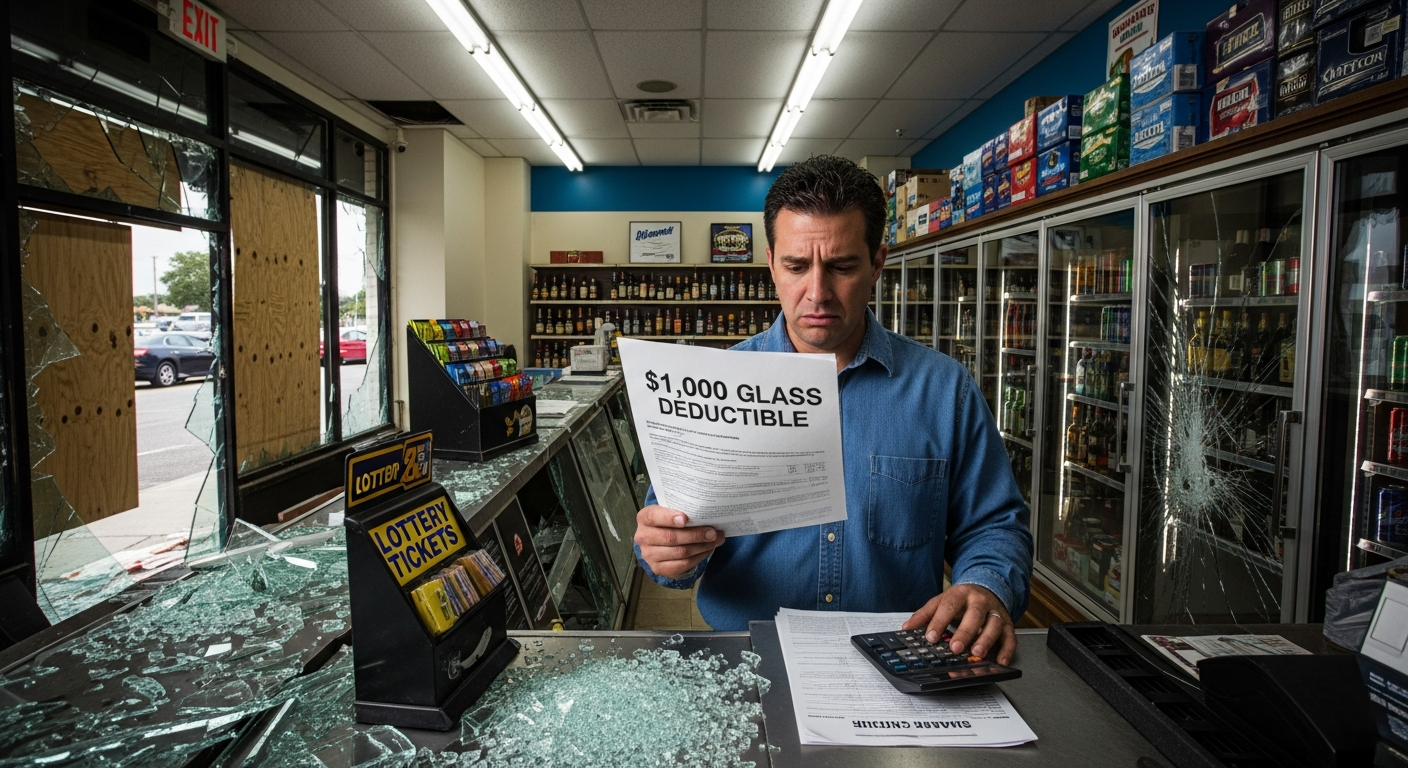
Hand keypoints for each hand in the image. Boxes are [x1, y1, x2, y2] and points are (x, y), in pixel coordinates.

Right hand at [633, 505, 724, 579]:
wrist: (658, 542)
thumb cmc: (668, 522)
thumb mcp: (671, 512)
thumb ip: (683, 511)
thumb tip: (710, 516)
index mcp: (645, 518)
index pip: (654, 517)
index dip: (669, 518)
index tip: (685, 519)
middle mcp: (643, 537)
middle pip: (671, 537)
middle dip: (695, 534)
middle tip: (712, 532)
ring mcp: (649, 555)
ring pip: (680, 552)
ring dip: (701, 547)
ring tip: (715, 541)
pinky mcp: (658, 569)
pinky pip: (683, 564)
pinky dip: (699, 557)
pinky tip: (707, 550)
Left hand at [902, 584, 1016, 664]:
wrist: (987, 588)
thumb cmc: (961, 600)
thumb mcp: (941, 601)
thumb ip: (925, 614)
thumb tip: (906, 627)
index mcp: (961, 593)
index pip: (949, 606)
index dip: (939, 621)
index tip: (931, 637)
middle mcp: (980, 601)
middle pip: (974, 614)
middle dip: (965, 632)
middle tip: (955, 648)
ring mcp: (996, 612)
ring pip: (994, 625)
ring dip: (986, 640)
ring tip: (977, 653)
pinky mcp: (1008, 624)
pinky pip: (1010, 637)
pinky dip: (1007, 650)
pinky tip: (1000, 662)